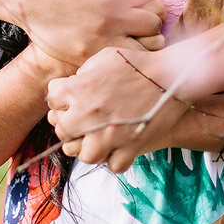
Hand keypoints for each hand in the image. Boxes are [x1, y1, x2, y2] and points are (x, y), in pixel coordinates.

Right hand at [25, 0, 164, 66]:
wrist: (32, 3)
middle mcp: (112, 17)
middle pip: (155, 21)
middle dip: (151, 17)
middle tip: (140, 19)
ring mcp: (103, 39)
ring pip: (147, 46)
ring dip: (145, 40)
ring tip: (135, 36)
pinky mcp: (92, 56)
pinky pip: (124, 60)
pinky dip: (127, 55)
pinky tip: (119, 47)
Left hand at [45, 46, 188, 172]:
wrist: (171, 76)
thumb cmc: (138, 63)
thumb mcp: (104, 57)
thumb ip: (83, 72)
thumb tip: (74, 85)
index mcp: (79, 89)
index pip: (51, 99)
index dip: (60, 98)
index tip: (70, 99)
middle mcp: (89, 114)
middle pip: (63, 130)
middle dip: (70, 125)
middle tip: (82, 121)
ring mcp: (109, 134)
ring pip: (85, 155)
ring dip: (90, 148)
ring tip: (99, 138)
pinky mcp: (131, 147)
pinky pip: (114, 165)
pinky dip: (115, 159)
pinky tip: (119, 146)